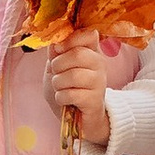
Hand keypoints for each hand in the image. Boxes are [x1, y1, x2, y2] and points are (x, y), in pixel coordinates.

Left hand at [43, 32, 113, 147]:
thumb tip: (55, 40)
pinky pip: (72, 94)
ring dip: (59, 83)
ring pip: (74, 75)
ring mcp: (99, 82)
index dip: (70, 39)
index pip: (89, 34)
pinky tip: (65, 100)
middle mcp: (99, 63)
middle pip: (78, 54)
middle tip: (57, 74)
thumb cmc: (67, 90)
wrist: (77, 120)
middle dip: (59, 65)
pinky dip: (61, 97)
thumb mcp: (56, 67)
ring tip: (60, 88)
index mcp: (90, 51)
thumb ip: (56, 52)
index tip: (59, 49)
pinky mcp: (95, 100)